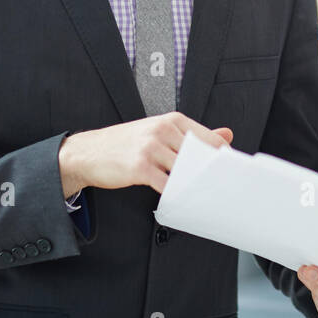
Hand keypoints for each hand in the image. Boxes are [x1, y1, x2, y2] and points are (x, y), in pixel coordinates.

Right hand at [59, 112, 232, 195]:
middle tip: (220, 185)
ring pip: (185, 170)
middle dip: (210, 172)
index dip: (221, 156)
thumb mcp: (159, 131)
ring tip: (200, 193)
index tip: (229, 169)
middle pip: (200, 154)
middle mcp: (162, 131)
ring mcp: (151, 149)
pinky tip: (178, 197)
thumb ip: (193, 134)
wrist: (88, 152)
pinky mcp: (141, 168)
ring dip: (194, 184)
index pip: (208, 138)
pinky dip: (175, 193)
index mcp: (171, 120)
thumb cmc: (126, 143)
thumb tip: (226, 134)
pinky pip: (167, 184)